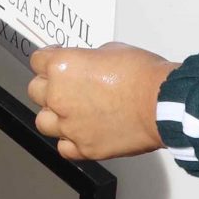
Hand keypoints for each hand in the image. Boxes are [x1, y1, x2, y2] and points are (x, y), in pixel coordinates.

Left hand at [27, 42, 178, 161]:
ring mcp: (70, 125)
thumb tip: (85, 65)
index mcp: (62, 67)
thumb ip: (87, 59)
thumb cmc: (143, 76)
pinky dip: (70, 140)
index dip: (47, 59)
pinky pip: (64, 147)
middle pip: (35, 90)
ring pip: (44, 121)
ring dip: (54, 115)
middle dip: (49, 86)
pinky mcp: (84, 148)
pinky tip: (81, 132)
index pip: (37, 61)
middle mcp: (59, 96)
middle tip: (66, 86)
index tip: (52, 61)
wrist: (163, 104)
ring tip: (71, 111)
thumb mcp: (111, 50)